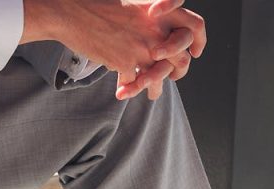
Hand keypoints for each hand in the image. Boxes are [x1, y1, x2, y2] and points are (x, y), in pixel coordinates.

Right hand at [20, 0, 205, 100]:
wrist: (73, 12)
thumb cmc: (99, 7)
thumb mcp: (133, 7)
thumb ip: (150, 20)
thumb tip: (157, 36)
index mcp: (162, 12)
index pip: (196, 26)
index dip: (199, 42)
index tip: (196, 53)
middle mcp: (157, 30)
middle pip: (182, 58)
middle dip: (179, 71)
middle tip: (174, 77)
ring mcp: (142, 48)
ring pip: (160, 76)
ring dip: (156, 88)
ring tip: (153, 95)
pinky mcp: (125, 62)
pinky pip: (134, 83)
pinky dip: (129, 90)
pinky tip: (122, 93)